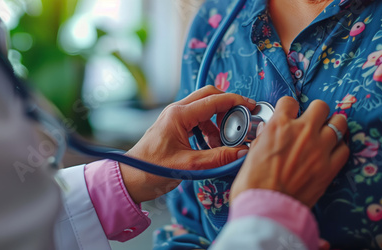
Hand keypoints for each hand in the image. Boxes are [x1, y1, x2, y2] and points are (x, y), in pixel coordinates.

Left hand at [120, 86, 255, 203]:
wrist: (131, 178)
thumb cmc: (152, 170)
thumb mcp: (190, 166)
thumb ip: (218, 158)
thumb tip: (242, 152)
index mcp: (179, 115)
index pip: (214, 100)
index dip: (236, 101)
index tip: (251, 107)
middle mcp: (177, 111)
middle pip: (209, 96)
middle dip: (228, 105)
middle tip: (242, 119)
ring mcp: (174, 117)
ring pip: (204, 108)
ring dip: (218, 121)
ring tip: (225, 142)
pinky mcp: (174, 126)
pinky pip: (197, 119)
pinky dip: (209, 129)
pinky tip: (212, 146)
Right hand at [230, 97, 348, 206]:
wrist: (266, 208)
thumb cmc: (253, 184)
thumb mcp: (252, 152)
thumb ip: (264, 138)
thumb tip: (268, 132)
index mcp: (279, 126)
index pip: (289, 102)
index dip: (289, 108)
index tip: (289, 114)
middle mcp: (302, 131)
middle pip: (320, 106)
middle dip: (316, 112)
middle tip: (312, 121)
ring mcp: (319, 148)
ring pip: (339, 123)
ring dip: (333, 125)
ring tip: (327, 132)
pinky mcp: (330, 167)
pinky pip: (344, 148)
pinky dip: (339, 147)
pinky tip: (332, 152)